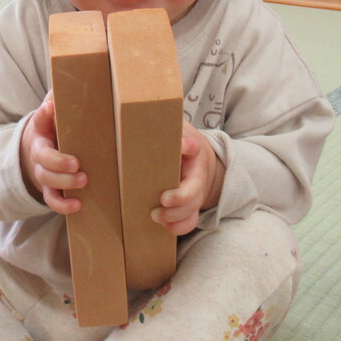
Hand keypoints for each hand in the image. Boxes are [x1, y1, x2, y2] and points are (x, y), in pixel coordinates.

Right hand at [19, 91, 85, 214]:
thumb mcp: (52, 112)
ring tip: (83, 180)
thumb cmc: (52, 129)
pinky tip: (78, 205)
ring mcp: (42, 173)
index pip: (38, 122)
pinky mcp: (49, 189)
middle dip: (59, 163)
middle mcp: (38, 154)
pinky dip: (63, 205)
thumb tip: (71, 77)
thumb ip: (58, 98)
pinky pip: (52, 200)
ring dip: (64, 183)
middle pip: (43, 160)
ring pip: (47, 181)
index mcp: (40, 131)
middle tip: (77, 163)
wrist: (35, 151)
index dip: (43, 115)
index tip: (50, 108)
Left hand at [151, 121, 223, 235]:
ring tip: (155, 215)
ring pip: (192, 209)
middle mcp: (196, 175)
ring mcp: (195, 194)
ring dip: (175, 216)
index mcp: (192, 151)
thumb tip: (140, 114)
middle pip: (194, 189)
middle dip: (180, 197)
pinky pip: (189, 221)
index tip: (182, 146)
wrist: (200, 161)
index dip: (187, 146)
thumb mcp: (175, 128)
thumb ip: (164, 125)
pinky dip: (178, 227)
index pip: (192, 146)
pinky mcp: (190, 207)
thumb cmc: (179, 143)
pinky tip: (164, 226)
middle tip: (163, 199)